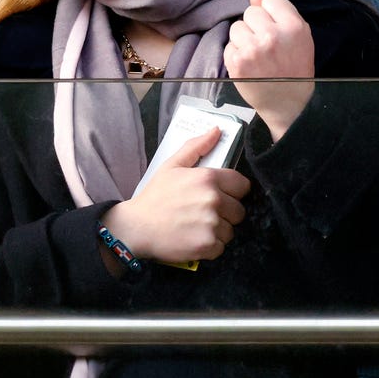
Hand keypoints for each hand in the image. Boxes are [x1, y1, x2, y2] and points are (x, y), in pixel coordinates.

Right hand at [102, 127, 250, 265]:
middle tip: (205, 214)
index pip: (243, 185)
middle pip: (239, 210)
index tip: (222, 196)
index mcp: (208, 178)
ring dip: (218, 231)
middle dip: (226, 213)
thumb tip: (216, 130)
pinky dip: (210, 247)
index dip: (233, 192)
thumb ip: (197, 147)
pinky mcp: (206, 245)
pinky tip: (194, 239)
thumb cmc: (154, 196)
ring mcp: (211, 224)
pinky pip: (221, 247)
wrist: (135, 228)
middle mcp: (213, 200)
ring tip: (198, 227)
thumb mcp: (172, 166)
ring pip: (230, 230)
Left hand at [224, 0, 314, 140]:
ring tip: (257, 55)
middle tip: (266, 45)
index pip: (271, 0)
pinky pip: (229, 44)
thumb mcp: (300, 38)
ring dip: (244, 39)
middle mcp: (273, 35)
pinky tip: (249, 65)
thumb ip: (281, 14)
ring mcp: (253, 49)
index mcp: (294, 27)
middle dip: (256, 26)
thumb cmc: (295, 68)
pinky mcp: (237, 62)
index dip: (271, 14)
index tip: (275, 28)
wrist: (287, 103)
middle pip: (251, 12)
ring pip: (237, 26)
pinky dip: (236, 54)